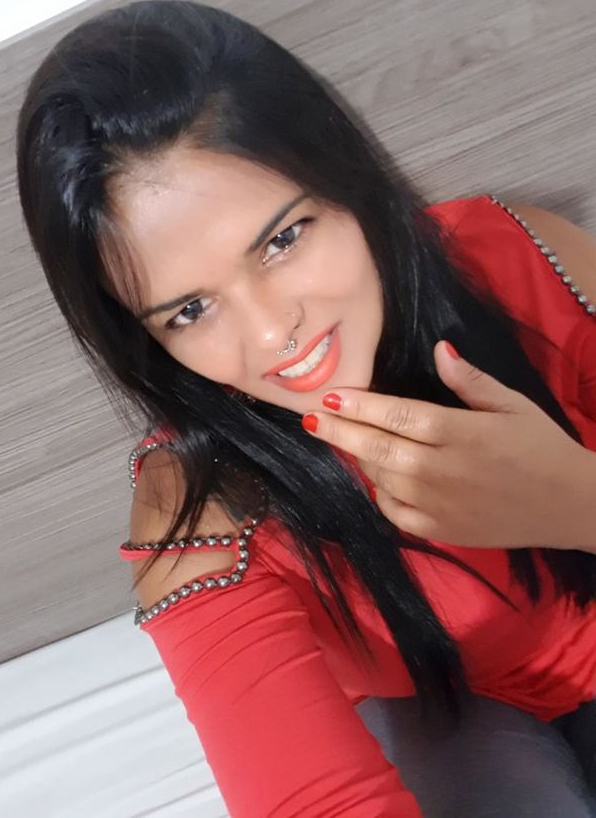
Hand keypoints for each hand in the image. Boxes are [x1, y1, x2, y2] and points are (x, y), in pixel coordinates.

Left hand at [301, 340, 592, 549]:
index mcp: (457, 432)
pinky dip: (379, 494)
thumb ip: (469, 380)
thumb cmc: (541, 446)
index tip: (330, 395)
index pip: (396, 415)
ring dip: (360, 458)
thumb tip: (439, 349)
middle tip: (311, 418)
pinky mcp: (439, 531)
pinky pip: (393, 512)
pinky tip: (378, 478)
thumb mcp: (511, 404)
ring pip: (380, 479)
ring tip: (346, 439)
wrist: (570, 506)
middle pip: (376, 448)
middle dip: (339, 431)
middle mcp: (439, 469)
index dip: (359, 405)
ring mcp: (436, 505)